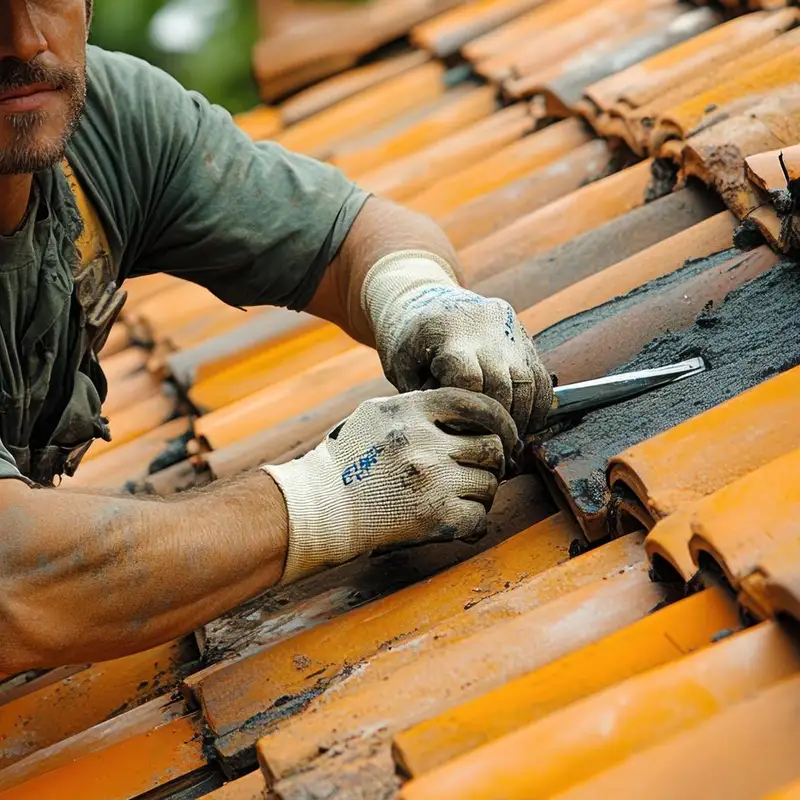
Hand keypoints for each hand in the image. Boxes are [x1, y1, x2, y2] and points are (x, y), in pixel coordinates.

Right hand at [262, 388, 517, 583]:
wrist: (321, 507)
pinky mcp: (436, 518)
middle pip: (491, 446)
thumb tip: (466, 409)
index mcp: (412, 410)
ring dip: (483, 490)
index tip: (506, 433)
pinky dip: (475, 520)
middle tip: (482, 470)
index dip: (501, 419)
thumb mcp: (376, 414)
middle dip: (493, 459)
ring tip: (463, 495)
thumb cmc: (348, 460)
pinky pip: (480, 516)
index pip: (478, 403)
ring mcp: (432, 481)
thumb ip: (418, 406)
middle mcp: (425, 442)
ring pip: (490, 482)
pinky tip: (460, 519)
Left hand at [362, 252, 553, 432]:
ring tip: (508, 443)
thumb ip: (423, 397)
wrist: (427, 300)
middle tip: (490, 450)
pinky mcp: (523, 336)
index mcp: (448, 332)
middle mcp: (485, 328)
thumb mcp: (400, 365)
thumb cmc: (409, 341)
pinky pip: (541, 377)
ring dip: (521, 420)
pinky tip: (523, 425)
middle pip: (502, 386)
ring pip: (528, 384)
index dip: (469, 413)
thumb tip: (454, 431)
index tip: (461, 436)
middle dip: (498, 424)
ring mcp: (508, 331)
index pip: (469, 380)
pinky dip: (537, 406)